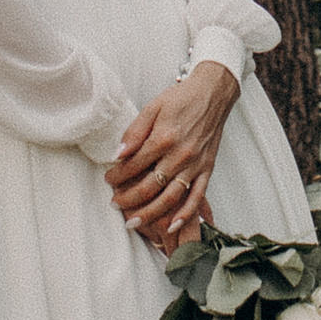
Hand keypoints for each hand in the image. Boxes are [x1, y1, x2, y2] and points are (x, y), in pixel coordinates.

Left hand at [106, 63, 237, 254]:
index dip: (118, 175)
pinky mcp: (207, 169)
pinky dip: (185, 214)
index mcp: (164, 138)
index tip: (108, 179)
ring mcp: (195, 165)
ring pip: (171, 198)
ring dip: (151, 213)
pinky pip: (197, 197)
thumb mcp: (152, 107)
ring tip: (133, 222)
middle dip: (129, 199)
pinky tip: (172, 225)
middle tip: (115, 204)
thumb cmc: (181, 99)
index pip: (135, 165)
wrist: (212, 93)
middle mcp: (180, 155)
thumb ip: (134, 132)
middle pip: (150, 186)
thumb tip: (118, 154)